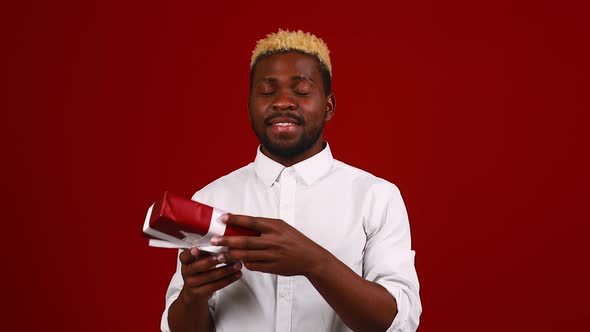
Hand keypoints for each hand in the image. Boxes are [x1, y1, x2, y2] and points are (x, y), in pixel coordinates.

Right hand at [177, 248, 242, 306]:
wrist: (194, 293)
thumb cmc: (200, 271)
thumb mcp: (199, 260)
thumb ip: (206, 252)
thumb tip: (223, 242)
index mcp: (185, 261)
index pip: (185, 256)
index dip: (190, 253)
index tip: (197, 249)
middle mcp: (186, 272)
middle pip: (198, 266)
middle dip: (212, 261)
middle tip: (225, 256)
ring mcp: (192, 284)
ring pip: (210, 276)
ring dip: (226, 270)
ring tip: (237, 265)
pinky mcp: (200, 293)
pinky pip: (216, 286)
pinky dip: (228, 279)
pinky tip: (237, 274)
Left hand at [210, 214, 328, 276]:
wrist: (310, 258)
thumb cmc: (294, 240)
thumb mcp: (282, 227)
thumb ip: (264, 226)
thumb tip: (243, 224)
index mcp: (275, 227)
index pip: (251, 221)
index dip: (236, 219)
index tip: (223, 218)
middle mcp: (273, 241)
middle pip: (245, 240)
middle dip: (227, 240)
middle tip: (214, 240)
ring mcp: (272, 255)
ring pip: (246, 255)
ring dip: (231, 253)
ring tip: (221, 252)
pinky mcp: (272, 267)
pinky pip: (253, 265)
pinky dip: (244, 262)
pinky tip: (238, 260)